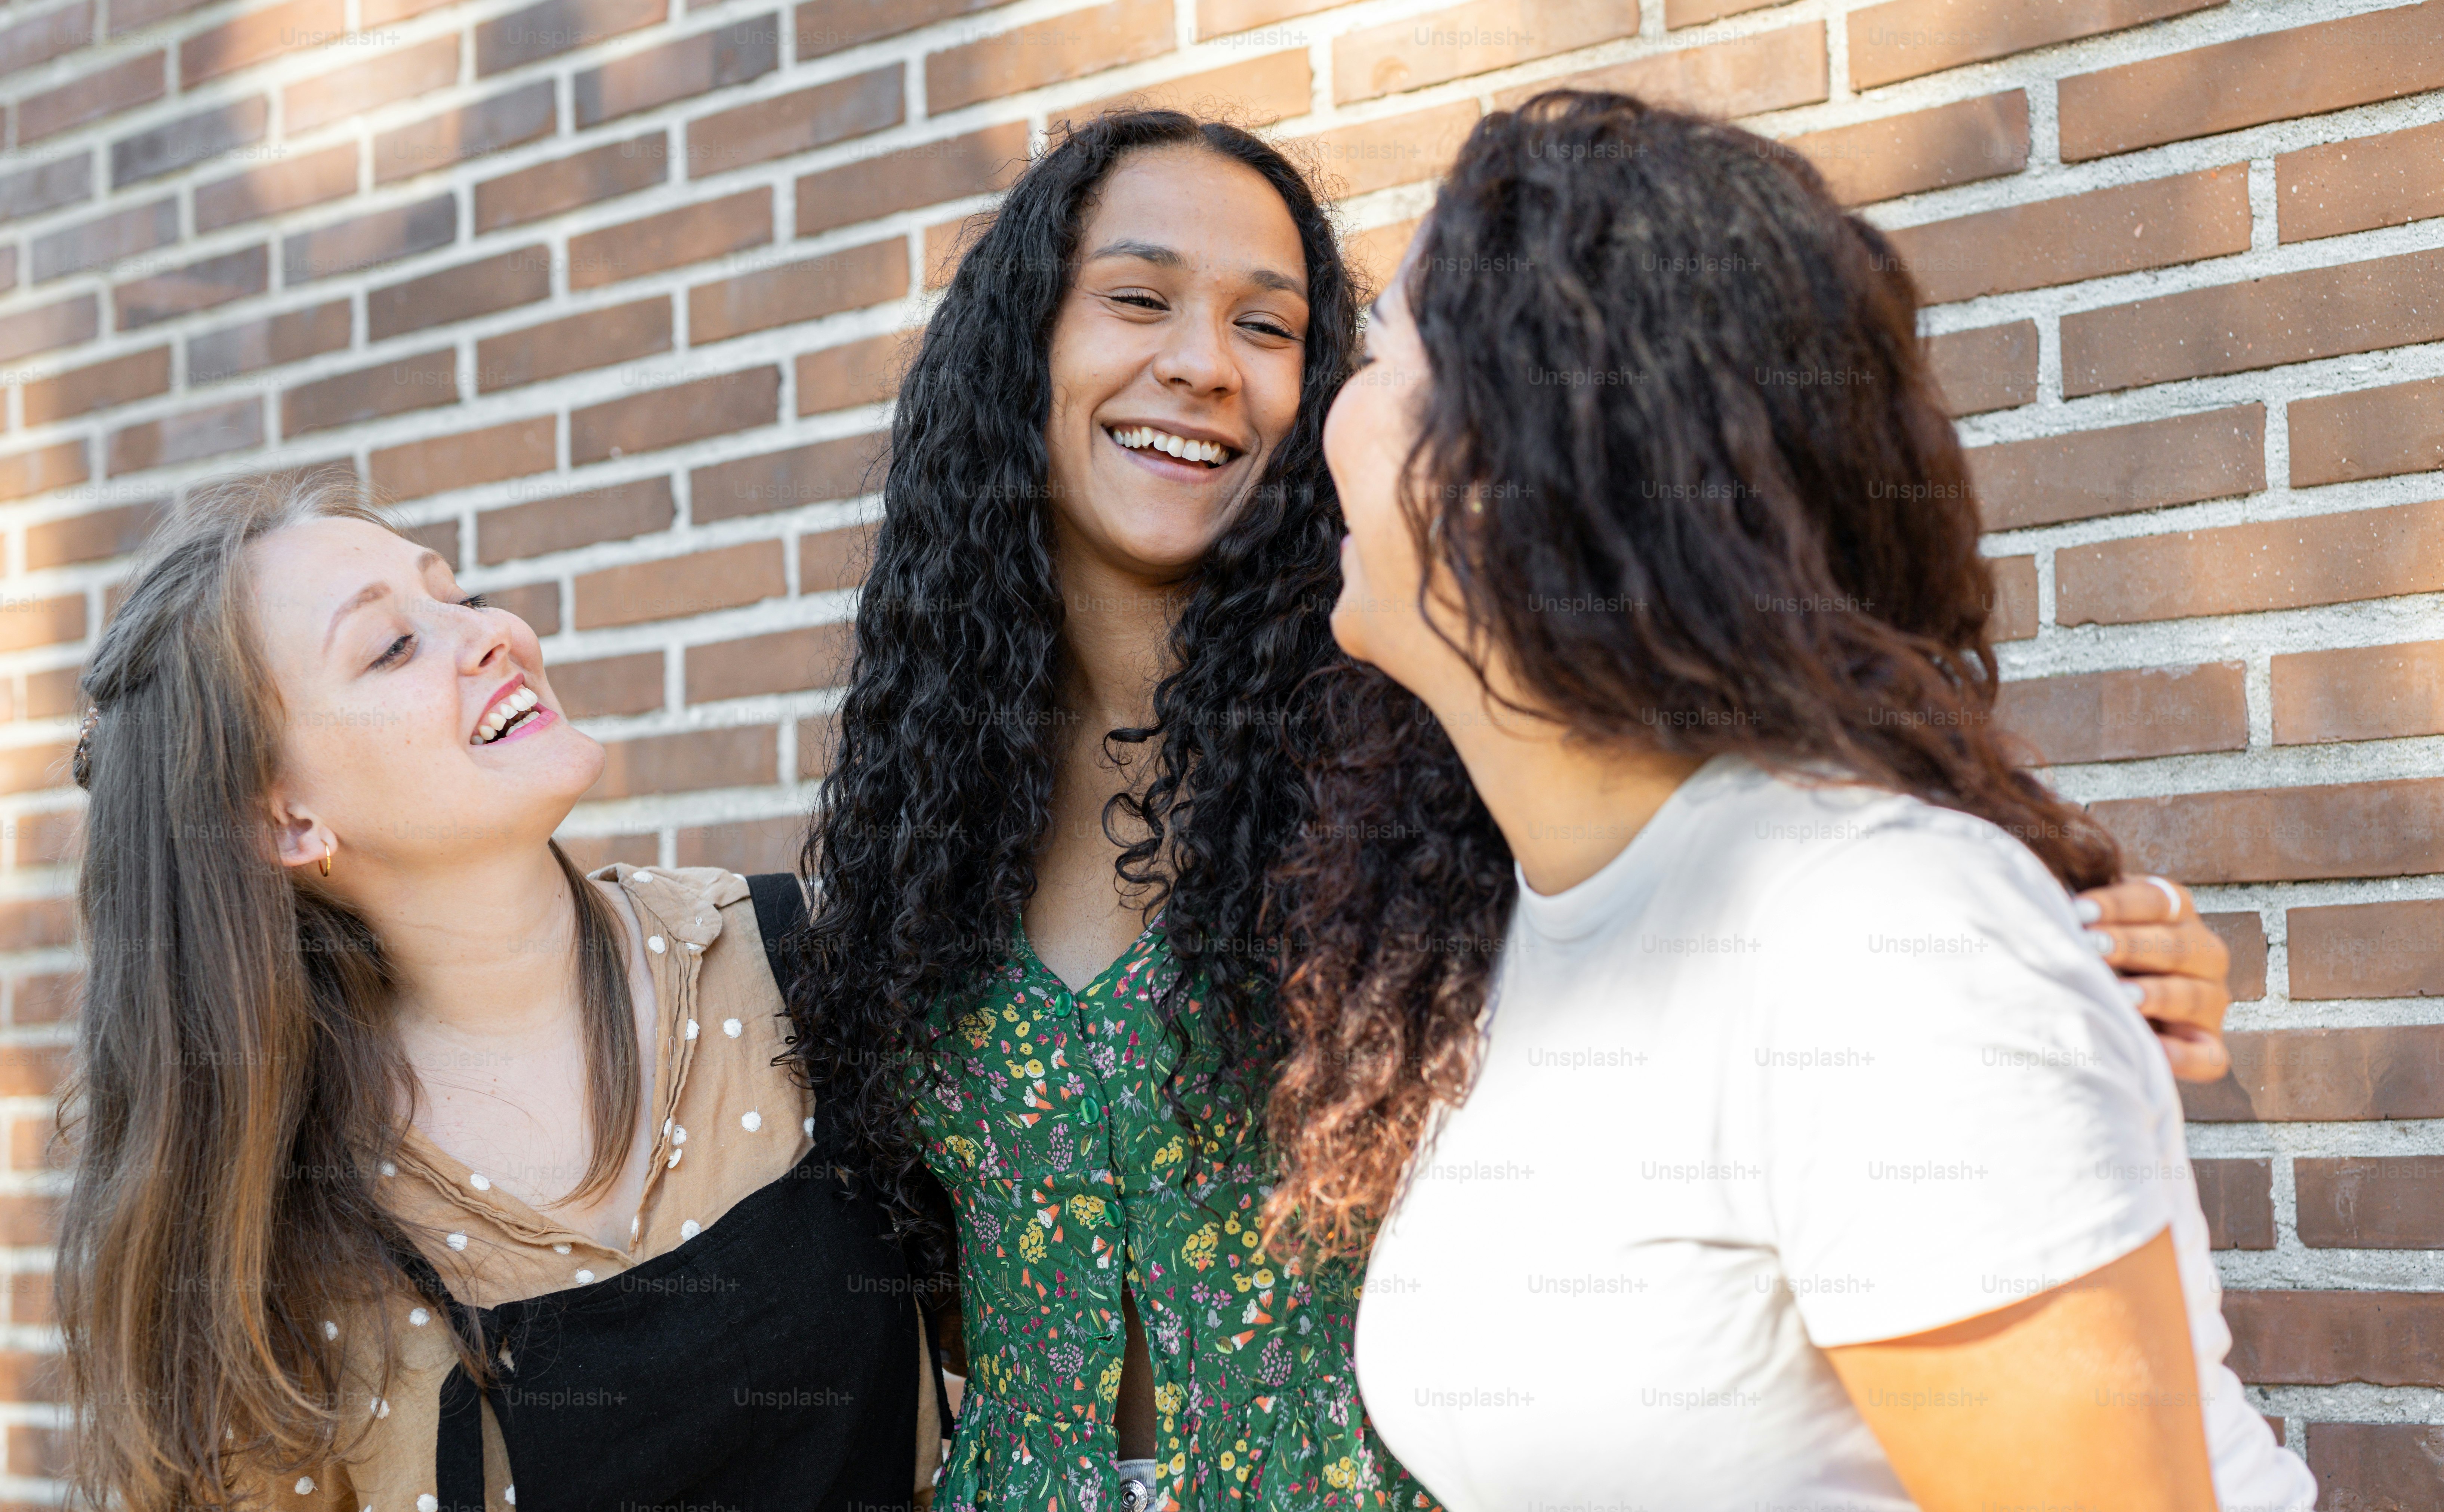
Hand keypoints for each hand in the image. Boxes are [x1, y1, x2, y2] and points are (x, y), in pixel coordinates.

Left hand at [2072, 876, 2229, 1083]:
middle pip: (2176, 945)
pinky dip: (2183, 1055)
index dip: (2118, 904)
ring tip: (2121, 997)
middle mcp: (2203, 954)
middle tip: (2090, 946)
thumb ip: (2083, 915)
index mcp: (2176, 914)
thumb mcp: (2093, 927)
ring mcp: (2210, 1001)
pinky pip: (2206, 1056)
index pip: (2155, 900)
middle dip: (2131, 944)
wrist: (2118, 1011)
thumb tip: (2048, 899)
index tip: (2077, 911)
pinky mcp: (2208, 1046)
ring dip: (2157, 995)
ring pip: (2193, 995)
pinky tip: (2154, 1049)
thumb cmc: (2095, 956)